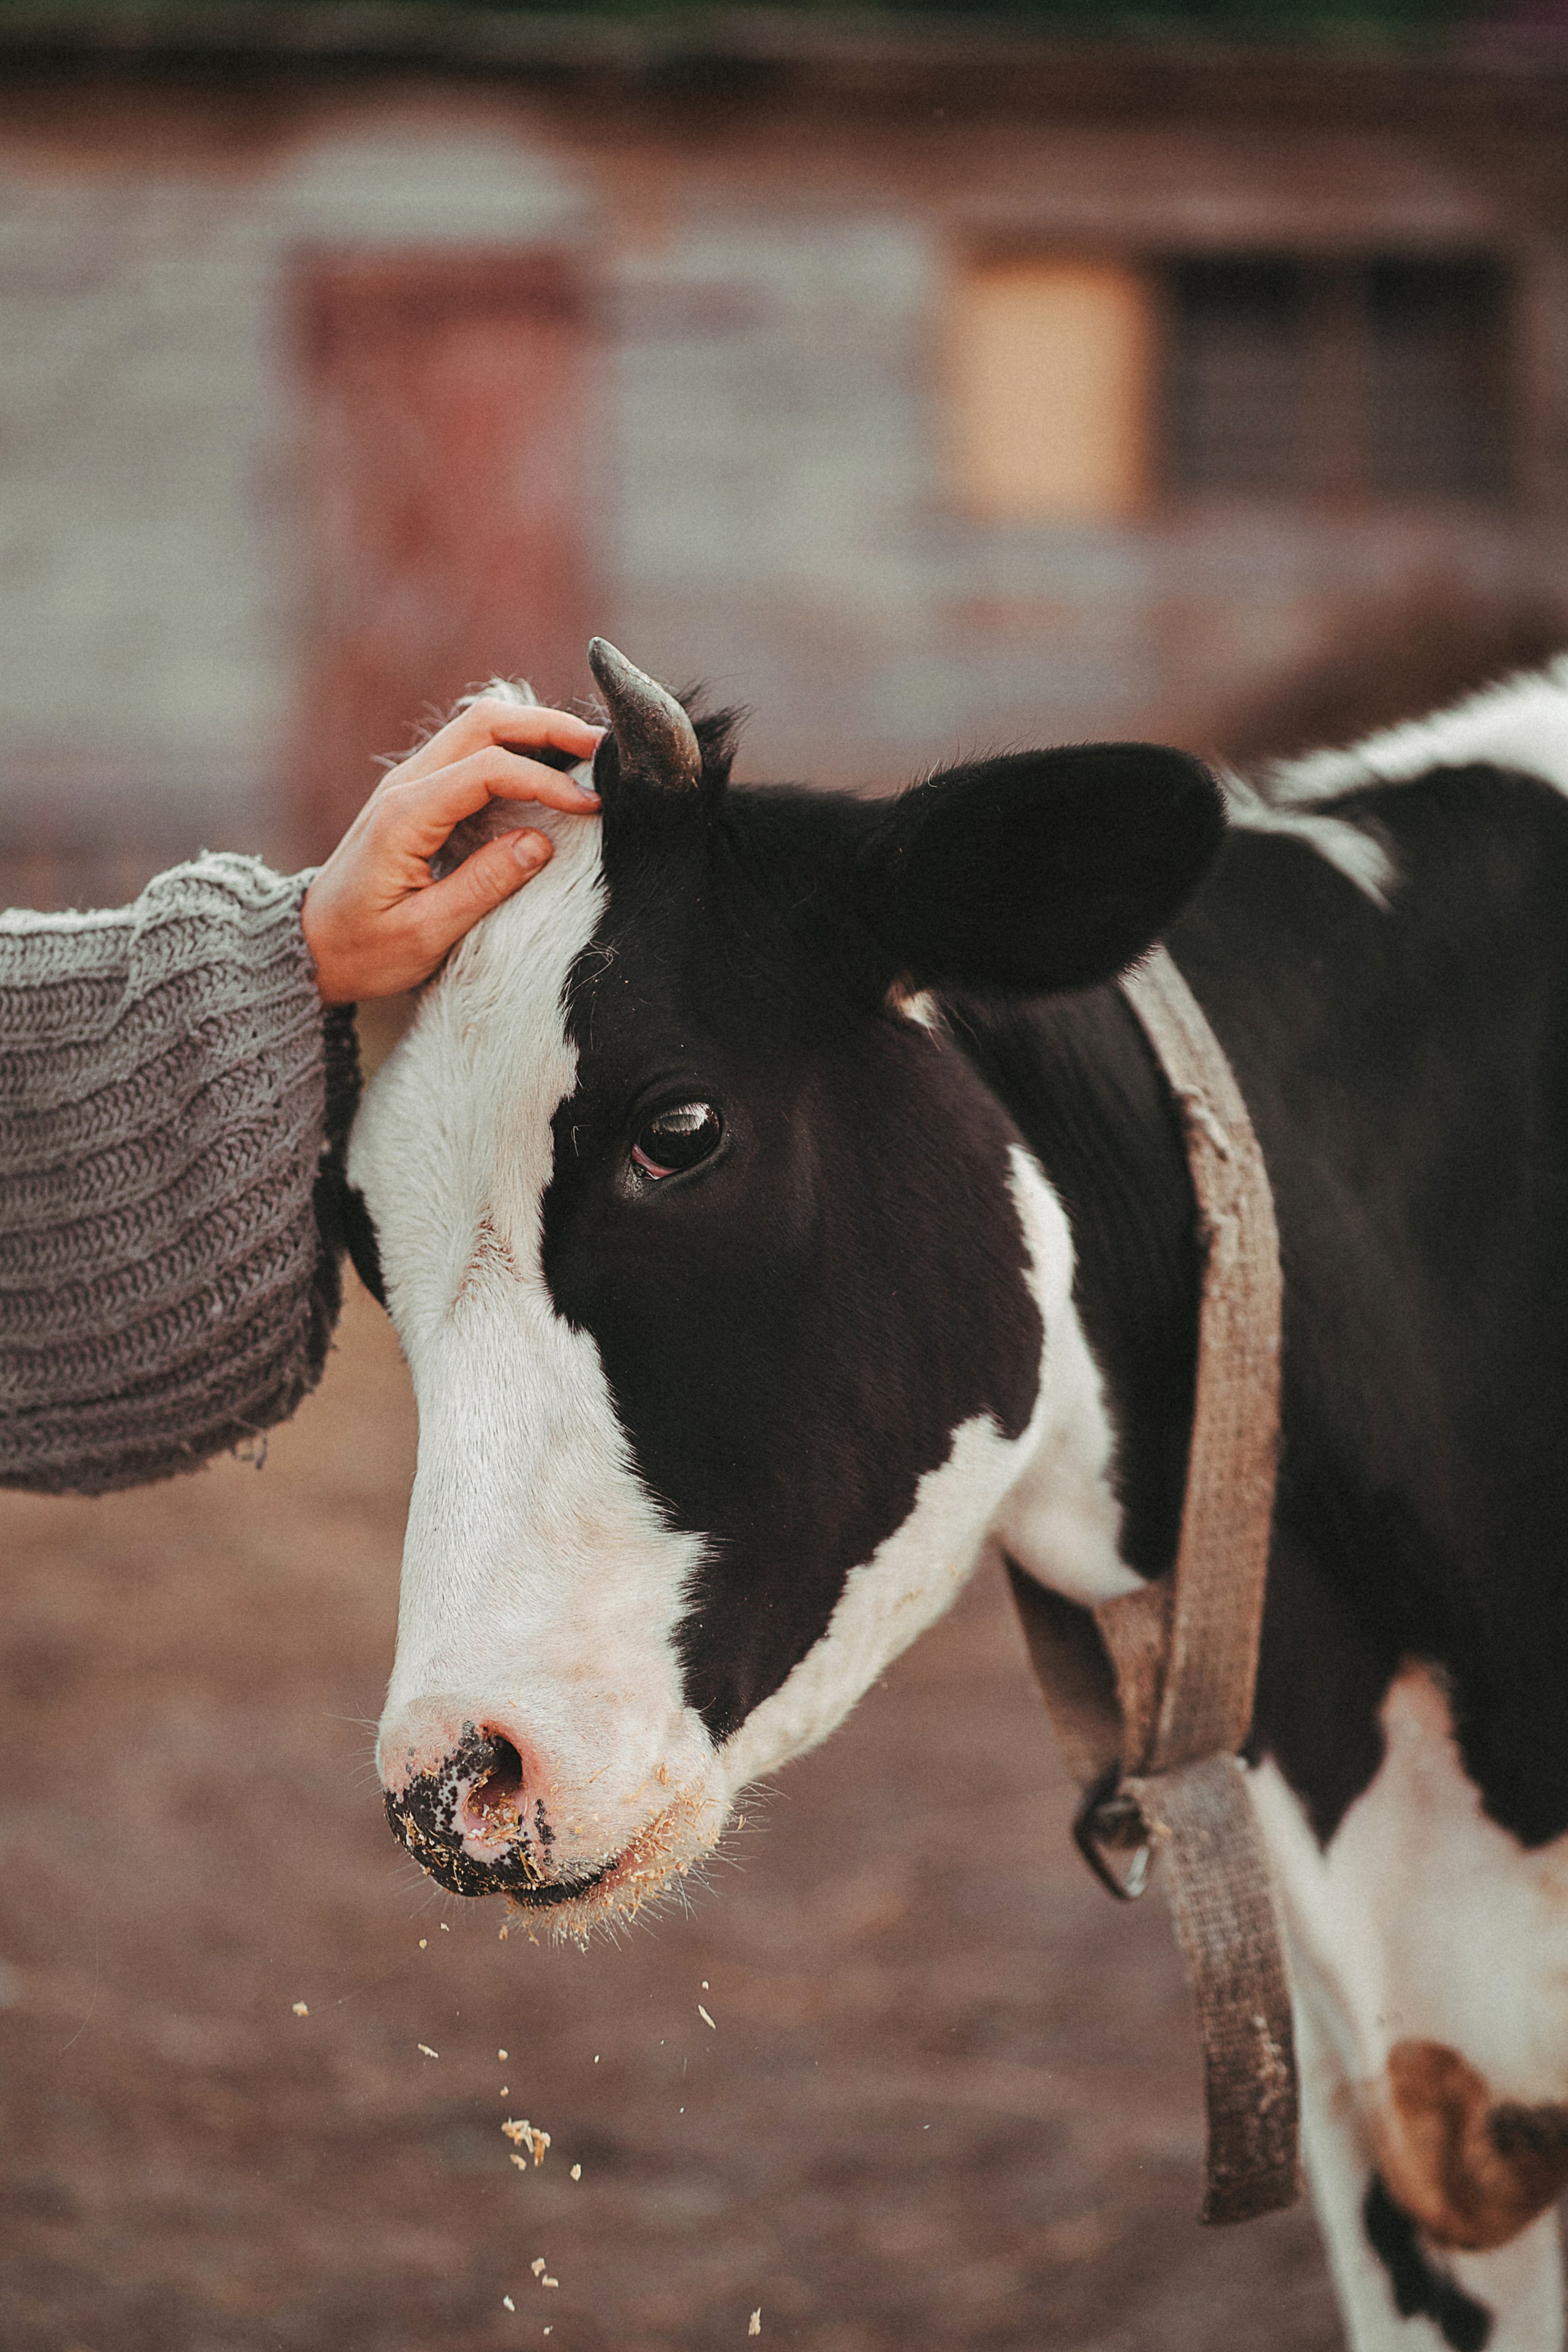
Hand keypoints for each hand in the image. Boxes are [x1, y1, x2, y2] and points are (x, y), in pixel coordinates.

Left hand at [301, 698, 602, 1004]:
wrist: (309, 945)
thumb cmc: (363, 949)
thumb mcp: (424, 934)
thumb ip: (483, 886)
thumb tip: (541, 842)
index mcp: (406, 815)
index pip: (489, 770)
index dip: (547, 782)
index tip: (592, 808)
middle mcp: (405, 785)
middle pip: (485, 723)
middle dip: (549, 728)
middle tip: (604, 750)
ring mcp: (409, 784)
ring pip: (478, 728)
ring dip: (534, 732)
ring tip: (586, 756)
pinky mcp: (417, 795)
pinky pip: (470, 752)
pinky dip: (515, 750)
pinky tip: (548, 772)